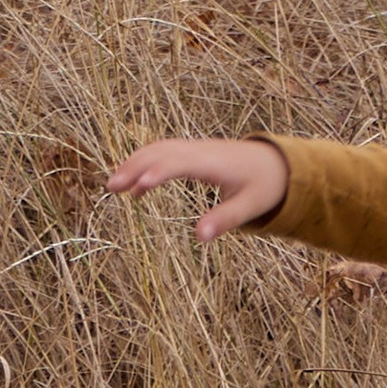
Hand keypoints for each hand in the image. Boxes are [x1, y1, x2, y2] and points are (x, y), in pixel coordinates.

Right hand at [105, 135, 290, 241]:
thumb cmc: (263, 185)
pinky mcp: (192, 153)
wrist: (275, 163)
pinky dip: (145, 165)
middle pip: (161, 152)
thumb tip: (199, 238)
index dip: (158, 173)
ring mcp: (194, 149)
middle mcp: (200, 151)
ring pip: (158, 149)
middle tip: (111, 188)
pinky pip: (163, 154)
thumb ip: (224, 220)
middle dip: (135, 167)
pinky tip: (135, 188)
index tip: (138, 188)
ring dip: (134, 164)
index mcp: (214, 163)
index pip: (180, 163)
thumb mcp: (250, 206)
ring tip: (113, 186)